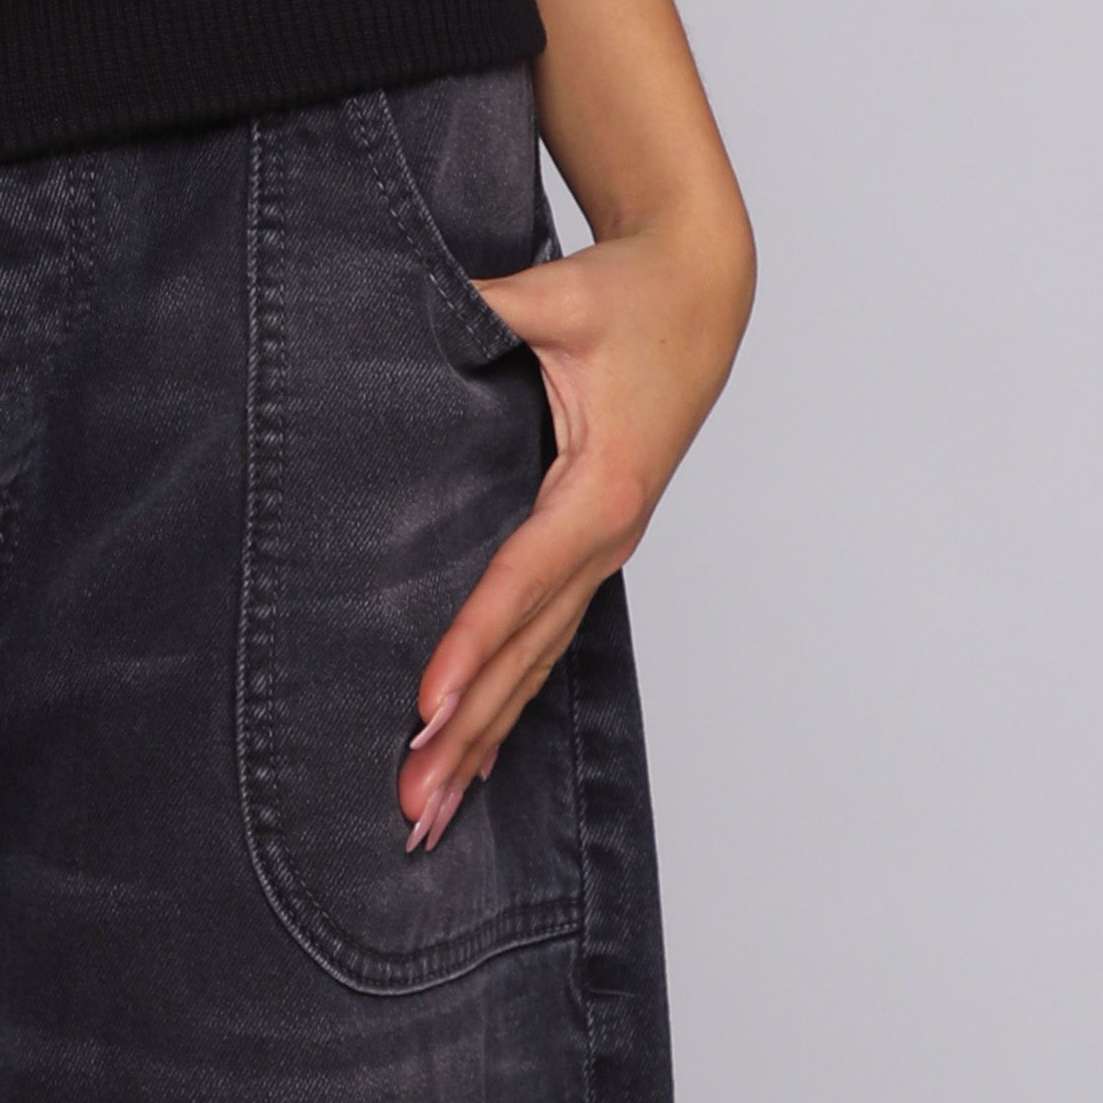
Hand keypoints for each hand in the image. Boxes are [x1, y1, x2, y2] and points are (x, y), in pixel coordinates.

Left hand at [396, 190, 752, 853]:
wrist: (697, 291)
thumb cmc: (627, 291)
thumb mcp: (552, 292)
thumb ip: (482, 307)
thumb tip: (405, 301)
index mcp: (603, 484)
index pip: (522, 577)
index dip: (472, 641)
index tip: (425, 704)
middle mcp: (608, 534)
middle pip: (529, 648)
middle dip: (468, 730)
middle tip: (409, 803)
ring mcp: (607, 548)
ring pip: (539, 660)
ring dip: (485, 737)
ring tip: (430, 812)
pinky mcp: (596, 544)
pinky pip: (549, 636)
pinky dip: (510, 698)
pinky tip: (476, 757)